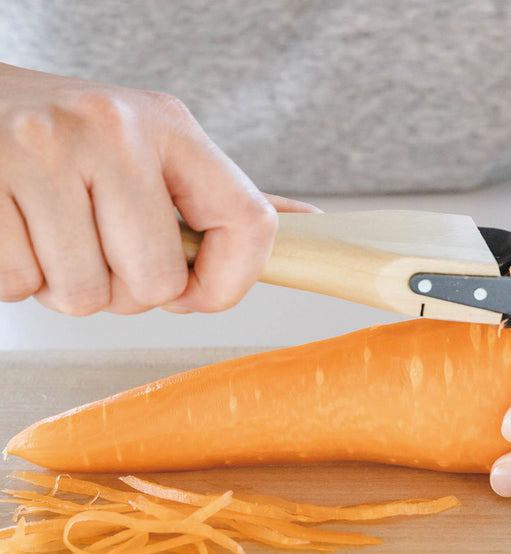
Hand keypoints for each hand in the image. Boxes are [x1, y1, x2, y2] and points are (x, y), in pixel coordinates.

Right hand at [0, 63, 317, 314]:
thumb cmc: (70, 143)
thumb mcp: (151, 151)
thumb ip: (218, 197)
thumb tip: (308, 224)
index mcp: (169, 127)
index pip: (248, 223)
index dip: (231, 282)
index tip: (198, 294)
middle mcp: (110, 130)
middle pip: (157, 283)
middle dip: (127, 290)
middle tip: (99, 248)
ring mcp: (40, 153)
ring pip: (85, 297)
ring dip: (69, 285)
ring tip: (53, 233)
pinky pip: (19, 289)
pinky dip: (18, 279)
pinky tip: (17, 231)